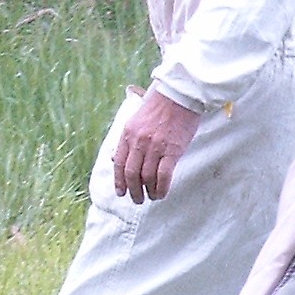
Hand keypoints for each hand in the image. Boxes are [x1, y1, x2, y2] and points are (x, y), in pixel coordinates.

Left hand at [112, 86, 200, 203]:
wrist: (179, 95)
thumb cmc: (159, 107)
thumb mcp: (135, 120)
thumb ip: (127, 140)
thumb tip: (115, 158)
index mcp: (127, 133)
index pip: (119, 162)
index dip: (119, 180)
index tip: (121, 192)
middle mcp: (138, 141)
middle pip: (131, 173)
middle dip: (133, 190)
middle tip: (137, 200)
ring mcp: (155, 146)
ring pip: (146, 177)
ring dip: (148, 191)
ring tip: (151, 197)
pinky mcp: (172, 150)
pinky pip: (163, 175)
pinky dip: (161, 188)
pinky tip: (161, 193)